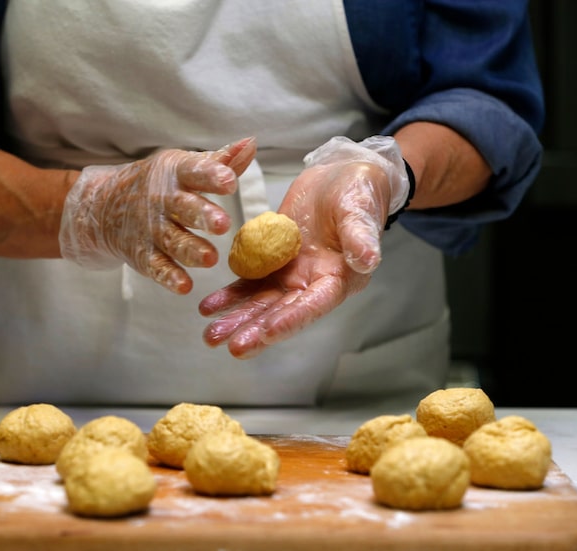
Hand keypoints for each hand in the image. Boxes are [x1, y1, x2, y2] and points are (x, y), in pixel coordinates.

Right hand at [59, 137, 256, 293]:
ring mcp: (151, 229)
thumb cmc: (160, 184)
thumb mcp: (184, 167)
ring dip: (191, 250)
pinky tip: (184, 285)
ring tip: (210, 259)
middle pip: (183, 208)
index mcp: (176, 174)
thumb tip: (251, 144)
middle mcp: (162, 200)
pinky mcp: (142, 254)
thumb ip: (220, 161)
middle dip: (202, 215)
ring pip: (172, 240)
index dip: (212, 176)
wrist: (105, 206)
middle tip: (223, 224)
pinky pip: (156, 266)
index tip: (229, 181)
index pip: (194, 171)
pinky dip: (168, 277)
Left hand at [199, 136, 408, 358]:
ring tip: (211, 336)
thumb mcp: (360, 209)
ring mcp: (290, 276)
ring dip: (236, 319)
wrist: (339, 177)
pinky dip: (229, 296)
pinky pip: (248, 283)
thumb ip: (361, 235)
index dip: (290, 319)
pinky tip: (208, 308)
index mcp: (338, 279)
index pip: (313, 305)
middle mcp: (312, 285)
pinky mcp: (272, 263)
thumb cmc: (357, 193)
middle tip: (231, 346)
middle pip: (281, 313)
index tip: (267, 332)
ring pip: (260, 304)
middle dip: (256, 331)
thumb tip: (368, 259)